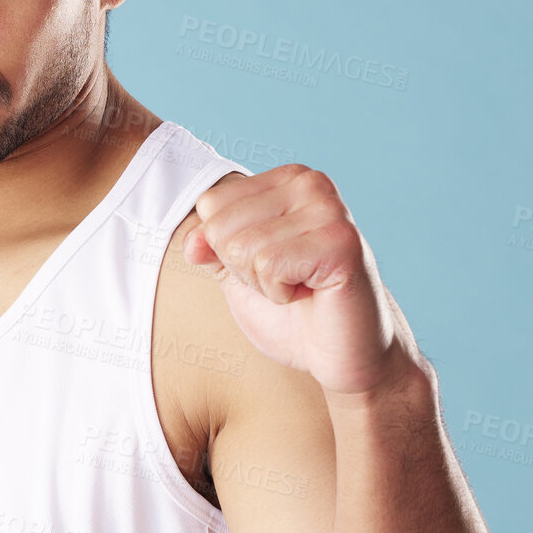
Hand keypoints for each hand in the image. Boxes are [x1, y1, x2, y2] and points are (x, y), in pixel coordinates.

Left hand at [181, 163, 422, 396]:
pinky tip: (312, 293)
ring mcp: (329, 209)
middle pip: (221, 226)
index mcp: (287, 179)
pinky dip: (280, 293)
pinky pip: (269, 265)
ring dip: (263, 284)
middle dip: (243, 269)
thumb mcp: (238, 272)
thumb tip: (191, 242)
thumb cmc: (293, 312)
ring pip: (243, 248)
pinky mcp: (340, 242)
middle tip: (287, 281)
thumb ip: (211, 248)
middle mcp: (311, 183)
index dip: (226, 250)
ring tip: (301, 287)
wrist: (341, 353)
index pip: (210, 204)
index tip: (269, 265)